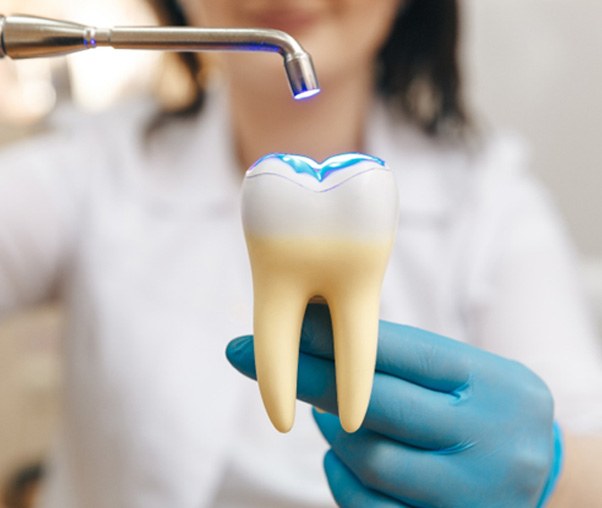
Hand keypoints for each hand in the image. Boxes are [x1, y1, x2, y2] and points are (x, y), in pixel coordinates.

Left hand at [226, 304, 561, 507]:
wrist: (547, 479)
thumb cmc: (487, 409)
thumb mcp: (466, 373)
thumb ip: (403, 361)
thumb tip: (315, 340)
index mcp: (492, 382)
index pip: (400, 352)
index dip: (331, 336)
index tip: (281, 324)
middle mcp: (489, 438)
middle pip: (373, 403)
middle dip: (305, 376)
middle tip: (246, 355)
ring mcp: (471, 492)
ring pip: (367, 456)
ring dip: (330, 431)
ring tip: (325, 411)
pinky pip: (370, 507)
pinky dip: (341, 477)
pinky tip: (339, 457)